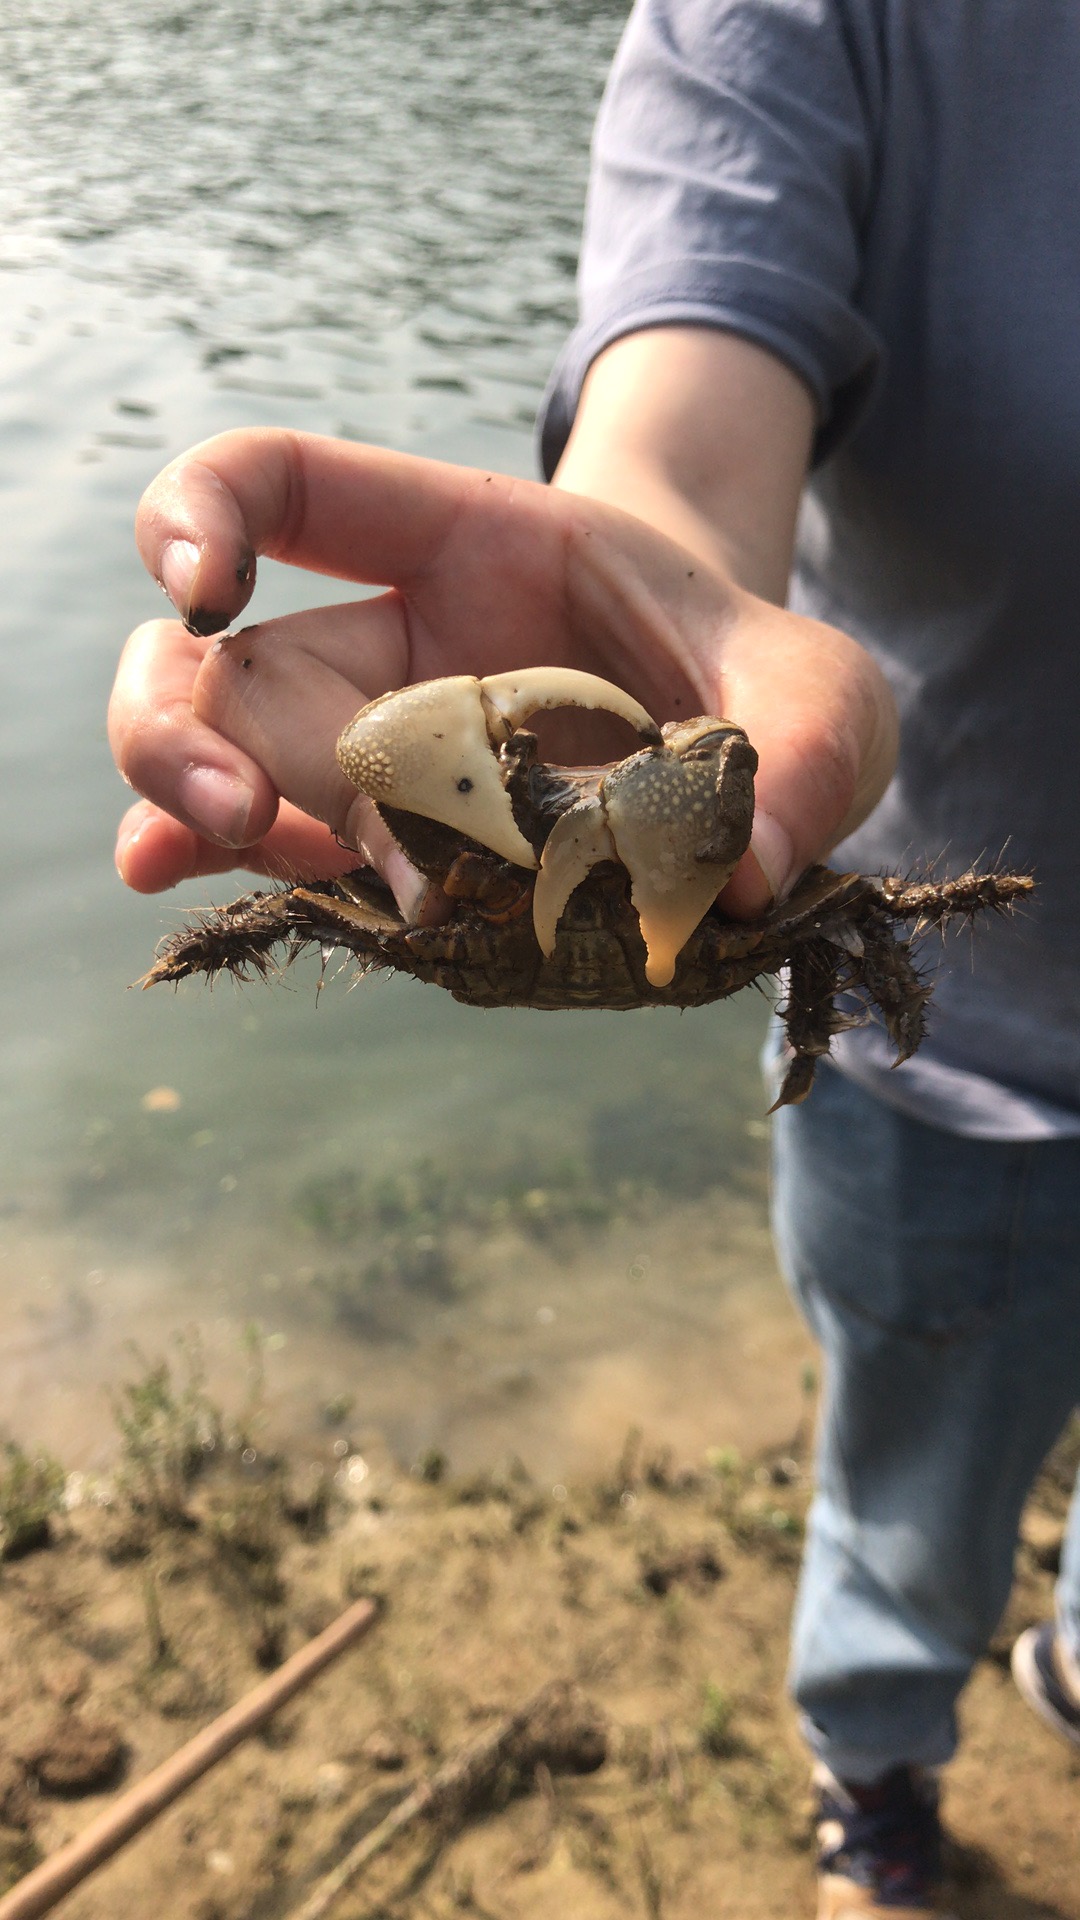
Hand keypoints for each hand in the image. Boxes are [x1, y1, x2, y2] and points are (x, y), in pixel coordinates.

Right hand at [109, 427, 896, 917]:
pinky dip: (228, 872)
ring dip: (207, 814)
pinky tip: (183, 883)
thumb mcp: (820, 690)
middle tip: (235, 806)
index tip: (200, 582)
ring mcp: (376, 759)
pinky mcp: (388, 852)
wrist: (735, 755)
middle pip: (225, 661)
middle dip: (188, 728)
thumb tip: (743, 875)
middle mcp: (391, 652)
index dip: (201, 508)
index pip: (285, 482)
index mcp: (463, 547)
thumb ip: (810, 746)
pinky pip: (283, 855)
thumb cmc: (754, 682)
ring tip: (257, 858)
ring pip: (230, 761)